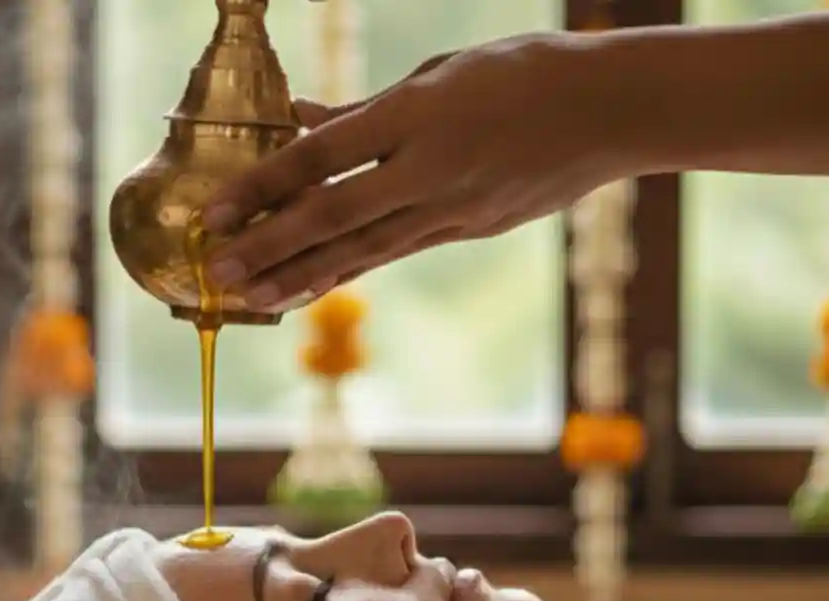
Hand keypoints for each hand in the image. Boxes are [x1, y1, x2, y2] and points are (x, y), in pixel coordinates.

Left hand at [201, 31, 626, 311]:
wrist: (614, 110)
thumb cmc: (523, 72)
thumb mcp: (439, 73)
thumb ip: (363, 108)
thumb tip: (298, 117)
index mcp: (417, 114)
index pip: (321, 157)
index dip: (262, 187)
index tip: (214, 212)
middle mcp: (430, 168)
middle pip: (332, 215)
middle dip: (268, 247)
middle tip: (216, 274)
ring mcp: (452, 208)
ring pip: (362, 248)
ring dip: (299, 275)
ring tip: (250, 299)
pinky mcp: (469, 230)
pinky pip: (394, 252)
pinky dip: (347, 270)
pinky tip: (310, 287)